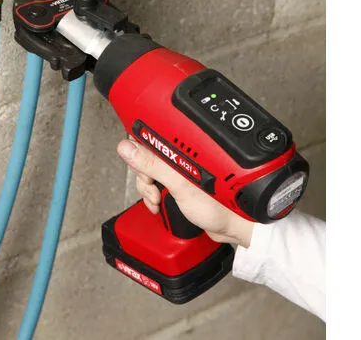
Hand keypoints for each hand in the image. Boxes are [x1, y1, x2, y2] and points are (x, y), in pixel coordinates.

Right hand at [117, 139, 254, 247]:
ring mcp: (177, 169)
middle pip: (145, 156)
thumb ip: (152, 164)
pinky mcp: (177, 182)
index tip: (139, 164)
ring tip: (157, 199)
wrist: (232, 225)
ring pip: (148, 172)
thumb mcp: (179, 184)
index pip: (150, 135)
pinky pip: (155, 184)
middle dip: (143, 175)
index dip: (138, 148)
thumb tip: (128, 148)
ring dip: (146, 188)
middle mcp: (179, 155)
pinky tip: (158, 203)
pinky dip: (152, 195)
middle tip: (152, 186)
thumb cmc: (217, 203)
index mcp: (180, 148)